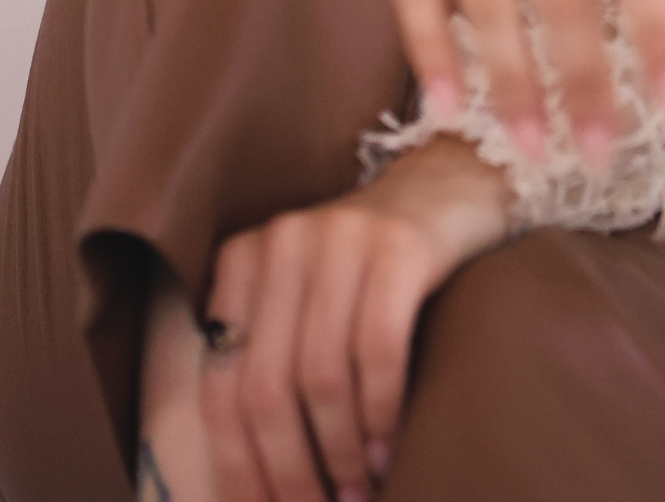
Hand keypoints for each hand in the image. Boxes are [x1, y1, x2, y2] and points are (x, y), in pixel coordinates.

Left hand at [137, 138, 509, 500]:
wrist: (444, 192)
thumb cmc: (365, 275)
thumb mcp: (302, 306)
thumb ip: (270, 367)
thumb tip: (255, 484)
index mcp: (241, 262)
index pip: (220, 386)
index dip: (237, 466)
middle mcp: (282, 242)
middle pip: (266, 388)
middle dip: (289, 470)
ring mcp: (340, 236)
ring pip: (321, 375)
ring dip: (341, 453)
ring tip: (358, 493)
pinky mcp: (398, 244)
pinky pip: (377, 348)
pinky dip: (380, 413)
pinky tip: (388, 449)